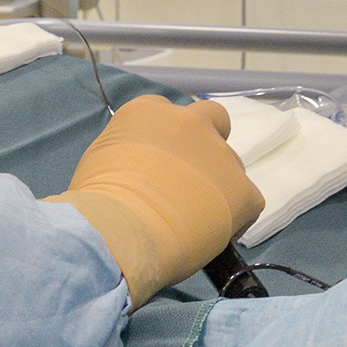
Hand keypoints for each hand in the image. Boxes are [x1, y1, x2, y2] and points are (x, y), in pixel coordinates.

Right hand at [48, 96, 263, 307]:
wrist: (122, 231)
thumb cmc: (99, 201)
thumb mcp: (102, 159)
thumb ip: (129, 151)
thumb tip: (139, 169)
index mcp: (149, 112)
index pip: (166, 112)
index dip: (167, 138)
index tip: (159, 161)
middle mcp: (189, 122)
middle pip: (212, 120)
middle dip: (206, 142)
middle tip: (191, 177)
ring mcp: (219, 154)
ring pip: (230, 164)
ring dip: (218, 183)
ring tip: (195, 218)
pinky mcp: (243, 189)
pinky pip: (248, 200)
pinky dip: (236, 216)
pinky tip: (213, 235)